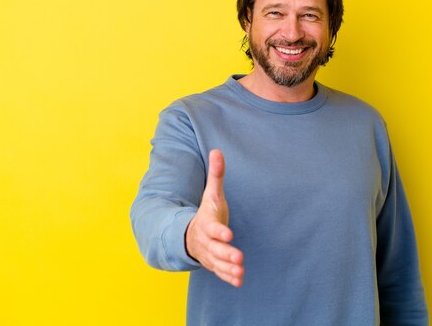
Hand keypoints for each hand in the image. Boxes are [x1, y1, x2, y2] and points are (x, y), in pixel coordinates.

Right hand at [186, 149, 243, 286]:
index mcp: (206, 224)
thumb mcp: (211, 194)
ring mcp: (209, 254)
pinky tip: (239, 280)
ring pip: (218, 263)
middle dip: (226, 254)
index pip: (212, 228)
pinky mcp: (214, 264)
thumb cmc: (206, 213)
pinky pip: (220, 272)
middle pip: (215, 249)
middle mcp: (206, 241)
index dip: (220, 232)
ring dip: (228, 268)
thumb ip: (216, 175)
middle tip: (239, 257)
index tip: (230, 234)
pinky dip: (228, 277)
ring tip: (240, 271)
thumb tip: (218, 150)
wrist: (190, 234)